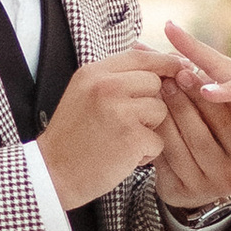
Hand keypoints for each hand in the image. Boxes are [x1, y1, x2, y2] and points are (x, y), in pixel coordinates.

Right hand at [40, 48, 182, 210]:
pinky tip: (125, 157)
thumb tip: (158, 64)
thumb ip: (115, 78)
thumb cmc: (73, 137)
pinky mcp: (132, 137)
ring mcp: (120, 111)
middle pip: (155, 82)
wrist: (53, 173)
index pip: (140, 57)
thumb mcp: (84, 94)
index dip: (162, 62)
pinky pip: (159, 139)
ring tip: (124, 140)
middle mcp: (106, 86)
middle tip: (129, 122)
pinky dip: (147, 153)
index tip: (177, 69)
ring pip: (161, 110)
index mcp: (94, 73)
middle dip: (151, 103)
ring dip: (150, 129)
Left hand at [153, 68, 230, 215]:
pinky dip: (152, 135)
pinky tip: (144, 116)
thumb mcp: (220, 124)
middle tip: (165, 78)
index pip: (225, 121)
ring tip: (152, 92)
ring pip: (178, 146)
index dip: (203, 94)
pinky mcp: (179, 194)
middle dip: (181, 102)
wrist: (196, 183)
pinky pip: (162, 160)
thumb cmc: (210, 141)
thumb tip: (186, 56)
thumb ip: (211, 98)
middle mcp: (230, 176)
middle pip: (200, 134)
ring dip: (163, 116)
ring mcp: (203, 188)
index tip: (185, 70)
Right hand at [161, 24, 230, 170]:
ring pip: (205, 68)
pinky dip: (177, 74)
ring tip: (142, 47)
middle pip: (221, 63)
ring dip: (175, 56)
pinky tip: (153, 70)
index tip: (206, 91)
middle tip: (167, 29)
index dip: (229, 90)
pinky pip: (200, 83)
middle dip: (194, 49)